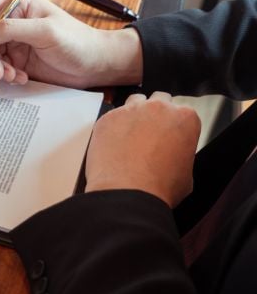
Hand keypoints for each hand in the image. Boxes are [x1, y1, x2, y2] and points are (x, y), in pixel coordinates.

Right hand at [0, 0, 142, 87]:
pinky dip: (7, 76)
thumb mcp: (44, 31)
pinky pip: (1, 68)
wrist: (95, 65)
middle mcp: (14, 22)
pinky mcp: (18, 61)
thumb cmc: (77, 41)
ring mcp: (15, 43)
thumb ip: (9, 29)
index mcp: (20, 5)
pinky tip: (21, 79)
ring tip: (12, 77)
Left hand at [85, 92, 200, 207]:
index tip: (168, 137)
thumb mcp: (187, 173)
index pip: (182, 112)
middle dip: (156, 114)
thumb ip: (181, 154)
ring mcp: (131, 110)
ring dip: (134, 114)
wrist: (126, 193)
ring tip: (130, 136)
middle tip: (149, 134)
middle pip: (159, 100)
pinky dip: (113, 128)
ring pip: (135, 102)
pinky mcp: (107, 118)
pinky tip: (112, 145)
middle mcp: (159, 108)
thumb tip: (172, 157)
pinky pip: (111, 117)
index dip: (174, 126)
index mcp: (185, 118)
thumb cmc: (159, 188)